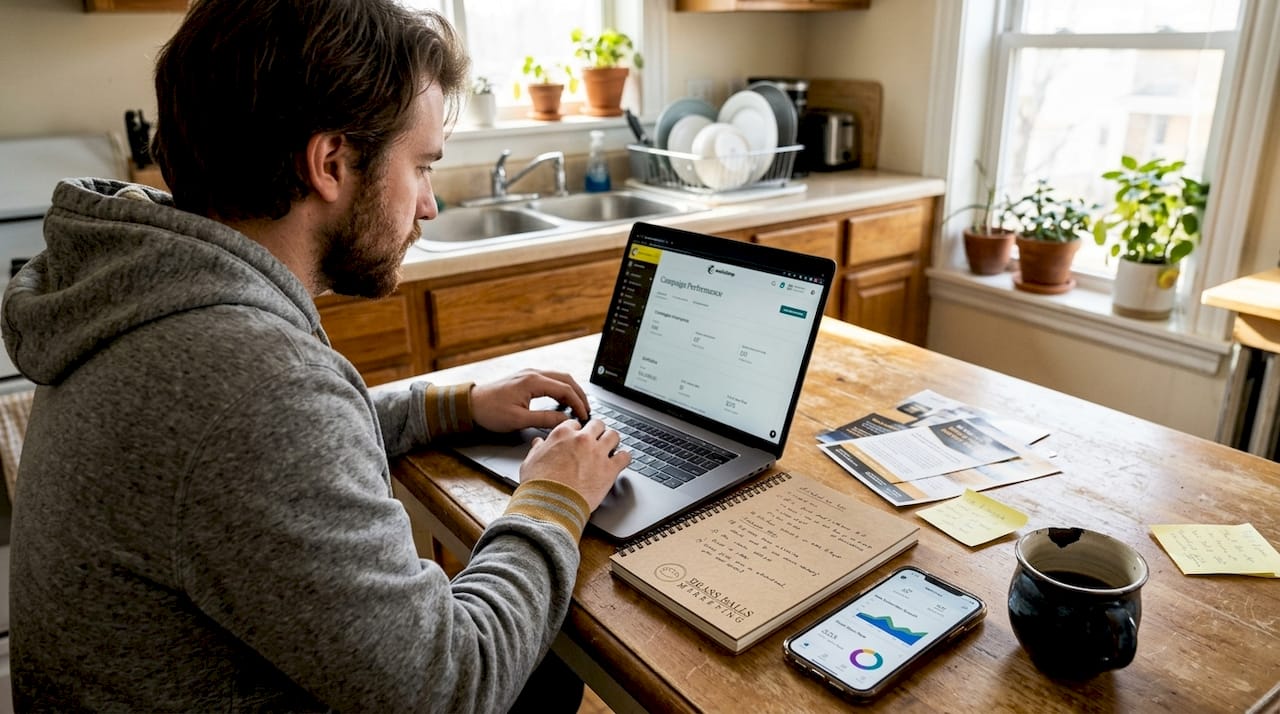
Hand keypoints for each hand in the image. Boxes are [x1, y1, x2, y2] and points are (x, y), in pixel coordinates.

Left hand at [471, 369, 590, 432]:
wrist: (470, 404)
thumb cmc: (491, 412)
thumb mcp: (519, 419)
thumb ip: (545, 419)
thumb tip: (565, 420)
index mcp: (533, 381)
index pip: (566, 390)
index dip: (578, 404)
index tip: (584, 416)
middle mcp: (533, 373)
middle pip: (566, 379)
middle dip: (580, 395)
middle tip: (587, 410)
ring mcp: (529, 374)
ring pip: (559, 377)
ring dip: (571, 390)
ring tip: (578, 405)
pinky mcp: (525, 378)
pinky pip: (550, 379)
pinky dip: (561, 388)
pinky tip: (562, 399)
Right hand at [520, 419, 628, 510]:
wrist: (551, 504)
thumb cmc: (539, 485)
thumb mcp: (530, 462)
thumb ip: (537, 449)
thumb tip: (539, 444)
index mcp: (562, 435)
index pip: (575, 423)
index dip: (577, 431)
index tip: (578, 437)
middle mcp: (582, 440)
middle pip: (597, 425)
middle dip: (597, 431)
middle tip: (596, 440)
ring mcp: (598, 453)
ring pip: (613, 436)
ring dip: (612, 441)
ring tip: (611, 447)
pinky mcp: (609, 469)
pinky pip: (625, 457)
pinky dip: (624, 458)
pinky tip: (621, 461)